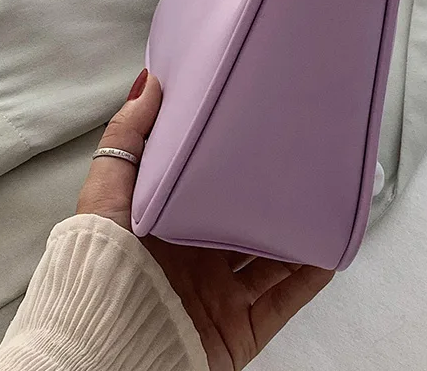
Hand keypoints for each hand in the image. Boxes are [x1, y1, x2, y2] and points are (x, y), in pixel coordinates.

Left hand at [76, 69, 334, 370]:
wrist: (100, 351)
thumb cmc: (97, 270)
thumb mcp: (104, 194)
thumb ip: (127, 138)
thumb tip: (151, 82)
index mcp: (167, 225)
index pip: (208, 187)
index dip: (233, 160)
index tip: (258, 126)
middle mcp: (196, 259)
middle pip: (246, 220)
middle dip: (271, 192)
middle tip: (301, 155)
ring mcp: (221, 295)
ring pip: (273, 258)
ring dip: (298, 231)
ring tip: (324, 195)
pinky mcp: (239, 330)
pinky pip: (285, 299)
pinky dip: (310, 275)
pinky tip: (329, 249)